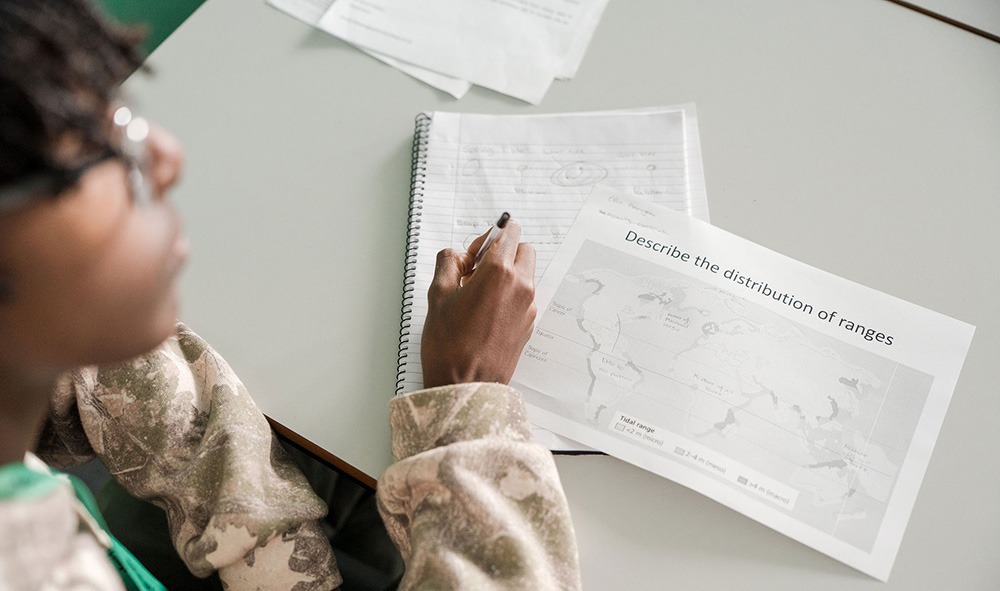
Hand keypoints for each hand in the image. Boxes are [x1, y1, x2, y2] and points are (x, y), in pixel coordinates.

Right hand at [421, 221, 536, 387]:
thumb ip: (449, 262)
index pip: (510, 232)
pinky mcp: (529, 324)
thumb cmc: (449, 346)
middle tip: (476, 270)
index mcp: (499, 273)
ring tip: (477, 295)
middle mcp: (521, 287)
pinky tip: (485, 313)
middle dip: (503, 252)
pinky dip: (509, 295)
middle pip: (523, 250)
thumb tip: (459, 256)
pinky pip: (523, 297)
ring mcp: (528, 307)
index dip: (490, 236)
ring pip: (525, 274)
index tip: (474, 254)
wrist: (466, 386)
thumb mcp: (437, 294)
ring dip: (506, 274)